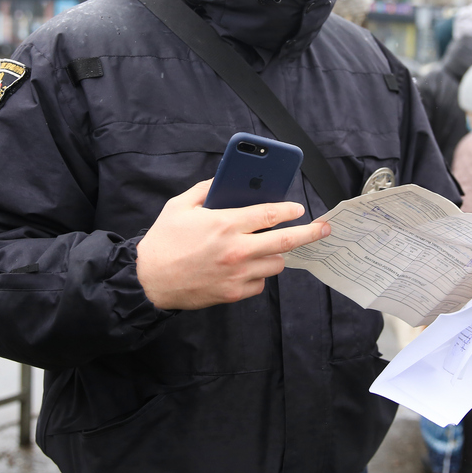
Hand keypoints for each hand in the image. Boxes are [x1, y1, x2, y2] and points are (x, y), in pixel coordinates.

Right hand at [136, 180, 330, 310]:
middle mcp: (236, 250)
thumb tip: (225, 179)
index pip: (269, 214)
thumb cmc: (163, 241)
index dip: (289, 210)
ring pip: (275, 265)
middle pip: (285, 242)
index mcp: (225, 224)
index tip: (299, 209)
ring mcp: (237, 274)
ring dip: (276, 255)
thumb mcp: (180, 206)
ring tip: (268, 248)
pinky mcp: (233, 293)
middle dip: (309, 233)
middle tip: (323, 229)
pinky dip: (258, 275)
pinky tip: (246, 267)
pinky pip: (260, 283)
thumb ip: (206, 190)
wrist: (148, 281)